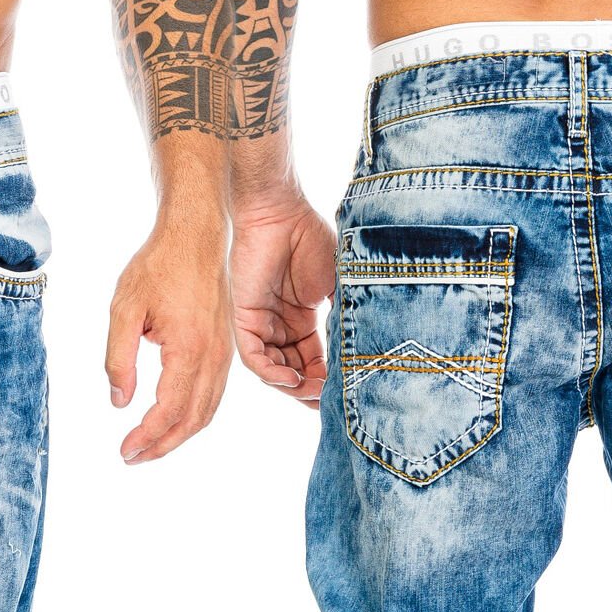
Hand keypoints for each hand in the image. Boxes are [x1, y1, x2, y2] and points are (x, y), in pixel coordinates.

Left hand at [105, 214, 232, 463]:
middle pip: (192, 420)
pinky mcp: (224, 350)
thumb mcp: (124, 309)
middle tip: (132, 457)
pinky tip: (171, 421)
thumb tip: (120, 401)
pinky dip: (192, 417)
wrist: (195, 236)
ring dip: (178, 436)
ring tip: (148, 447)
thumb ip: (118, 358)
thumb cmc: (157, 266)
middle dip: (162, 445)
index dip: (147, 437)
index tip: (125, 450)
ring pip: (206, 412)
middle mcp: (213, 358)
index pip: (170, 410)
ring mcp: (223, 356)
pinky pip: (212, 396)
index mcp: (190, 349)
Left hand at [231, 195, 334, 407]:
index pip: (313, 362)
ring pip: (274, 370)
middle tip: (328, 402)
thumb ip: (346, 315)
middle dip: (311, 391)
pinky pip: (254, 357)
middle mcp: (280, 327)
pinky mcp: (244, 318)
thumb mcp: (338, 284)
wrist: (281, 210)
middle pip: (294, 372)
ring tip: (313, 392)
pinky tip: (291, 379)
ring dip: (293, 386)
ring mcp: (261, 324)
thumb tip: (366, 349)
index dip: (327, 381)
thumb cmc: (310, 238)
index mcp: (302, 321)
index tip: (346, 393)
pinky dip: (272, 373)